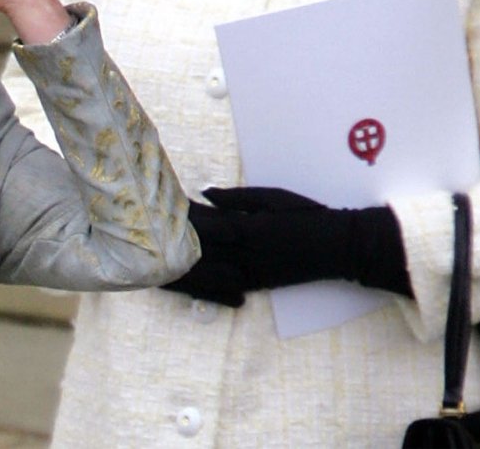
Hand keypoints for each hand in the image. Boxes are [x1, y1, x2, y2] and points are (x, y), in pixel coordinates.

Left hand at [162, 186, 411, 307]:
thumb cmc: (308, 216)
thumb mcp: (274, 198)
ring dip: (177, 269)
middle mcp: (244, 251)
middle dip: (168, 244)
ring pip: (204, 272)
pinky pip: (222, 287)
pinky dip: (201, 285)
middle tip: (139, 237)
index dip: (176, 217)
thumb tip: (204, 193)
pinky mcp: (258, 285)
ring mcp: (250, 272)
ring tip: (149, 264)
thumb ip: (237, 198)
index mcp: (247, 225)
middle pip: (197, 249)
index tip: (154, 209)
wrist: (340, 247)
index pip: (201, 222)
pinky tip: (182, 283)